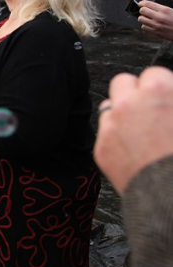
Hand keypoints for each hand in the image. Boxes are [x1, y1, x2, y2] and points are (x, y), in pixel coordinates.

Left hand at [94, 67, 172, 193]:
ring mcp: (111, 124)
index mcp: (158, 90)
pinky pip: (105, 132)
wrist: (172, 194)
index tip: (165, 97)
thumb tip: (167, 97)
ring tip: (141, 131)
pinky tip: (134, 150)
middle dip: (135, 93)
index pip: (153, 72)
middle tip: (150, 110)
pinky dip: (116, 137)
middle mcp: (129, 103)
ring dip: (122, 114)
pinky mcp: (101, 147)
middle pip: (123, 82)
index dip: (161, 86)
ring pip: (109, 106)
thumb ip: (172, 99)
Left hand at [137, 0, 172, 40]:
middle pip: (142, 10)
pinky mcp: (156, 32)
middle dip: (142, 9)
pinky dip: (145, 25)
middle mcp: (159, 17)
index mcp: (165, 10)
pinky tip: (150, 24)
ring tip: (148, 17)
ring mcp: (157, 26)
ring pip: (141, 19)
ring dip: (143, 17)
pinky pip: (144, 27)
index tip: (142, 3)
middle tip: (145, 10)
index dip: (143, 2)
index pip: (147, 4)